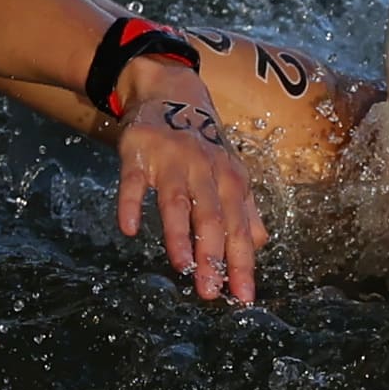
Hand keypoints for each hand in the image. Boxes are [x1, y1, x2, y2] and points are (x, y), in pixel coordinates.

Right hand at [111, 69, 267, 306]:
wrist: (172, 91)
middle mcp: (205, 169)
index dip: (242, 263)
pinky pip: (134, 181)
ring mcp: (171, 160)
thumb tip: (259, 245)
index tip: (243, 298)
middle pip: (211, 217)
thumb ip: (244, 210)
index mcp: (231, 179)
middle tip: (209, 293)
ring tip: (181, 267)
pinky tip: (129, 229)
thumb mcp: (230, 173)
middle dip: (212, 256)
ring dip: (178, 234)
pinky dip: (131, 204)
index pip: (239, 228)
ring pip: (177, 201)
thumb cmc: (205, 145)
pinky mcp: (139, 153)